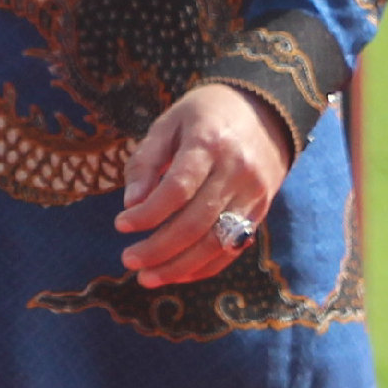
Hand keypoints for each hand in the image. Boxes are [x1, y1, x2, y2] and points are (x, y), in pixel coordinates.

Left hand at [114, 82, 289, 287]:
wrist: (266, 110)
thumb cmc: (206, 115)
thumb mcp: (170, 122)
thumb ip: (147, 161)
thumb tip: (130, 204)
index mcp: (209, 143)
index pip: (178, 188)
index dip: (148, 213)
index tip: (121, 224)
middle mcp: (236, 171)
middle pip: (196, 223)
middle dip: (158, 248)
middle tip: (129, 259)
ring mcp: (253, 195)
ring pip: (215, 243)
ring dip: (179, 267)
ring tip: (147, 277)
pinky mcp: (260, 211)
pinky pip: (232, 248)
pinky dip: (204, 267)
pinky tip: (177, 274)